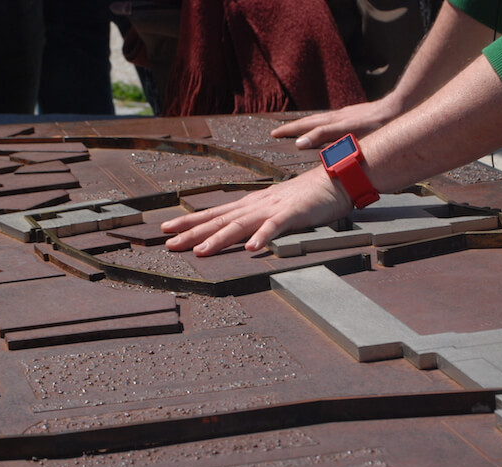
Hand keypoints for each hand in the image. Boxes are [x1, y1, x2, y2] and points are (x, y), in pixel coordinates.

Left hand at [162, 167, 352, 256]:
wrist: (335, 179)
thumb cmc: (306, 196)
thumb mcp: (275, 208)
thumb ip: (257, 220)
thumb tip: (239, 233)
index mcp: (250, 205)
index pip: (214, 214)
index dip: (189, 222)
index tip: (166, 230)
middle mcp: (255, 206)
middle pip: (219, 220)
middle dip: (193, 232)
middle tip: (169, 244)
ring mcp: (273, 209)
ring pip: (241, 225)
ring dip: (220, 239)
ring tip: (201, 252)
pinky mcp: (292, 214)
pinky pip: (275, 228)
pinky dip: (262, 238)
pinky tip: (250, 249)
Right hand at [270, 99, 398, 148]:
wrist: (397, 109)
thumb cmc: (376, 123)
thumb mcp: (347, 131)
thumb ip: (324, 135)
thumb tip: (300, 142)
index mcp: (333, 121)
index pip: (305, 126)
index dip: (289, 130)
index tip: (274, 134)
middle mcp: (337, 116)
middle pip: (309, 121)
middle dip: (292, 127)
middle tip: (276, 131)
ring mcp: (346, 115)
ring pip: (320, 121)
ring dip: (306, 125)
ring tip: (296, 130)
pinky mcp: (355, 116)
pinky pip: (331, 121)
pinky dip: (321, 125)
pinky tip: (326, 130)